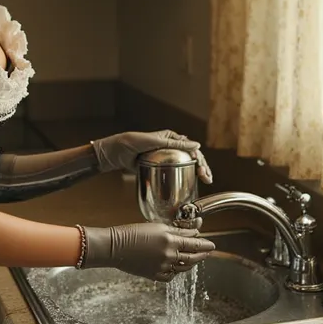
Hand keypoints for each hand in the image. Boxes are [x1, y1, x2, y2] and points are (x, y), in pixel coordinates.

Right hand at [80, 223, 214, 281]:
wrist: (115, 247)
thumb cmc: (132, 233)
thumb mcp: (156, 226)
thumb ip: (176, 229)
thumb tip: (192, 230)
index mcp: (169, 241)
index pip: (194, 244)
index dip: (205, 244)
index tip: (211, 244)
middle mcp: (169, 256)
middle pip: (193, 257)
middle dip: (203, 254)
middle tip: (208, 251)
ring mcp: (162, 267)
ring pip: (184, 268)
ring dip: (192, 262)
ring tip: (195, 258)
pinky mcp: (155, 275)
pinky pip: (172, 275)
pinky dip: (177, 270)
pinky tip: (177, 266)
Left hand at [90, 130, 212, 183]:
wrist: (115, 153)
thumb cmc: (131, 142)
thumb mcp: (154, 141)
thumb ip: (174, 143)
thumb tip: (196, 145)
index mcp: (171, 138)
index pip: (191, 148)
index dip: (200, 159)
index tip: (203, 170)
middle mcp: (170, 147)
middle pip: (191, 157)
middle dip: (202, 167)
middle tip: (207, 179)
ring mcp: (164, 158)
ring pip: (184, 165)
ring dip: (195, 173)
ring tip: (204, 182)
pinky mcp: (158, 167)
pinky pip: (172, 172)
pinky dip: (182, 178)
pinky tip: (188, 185)